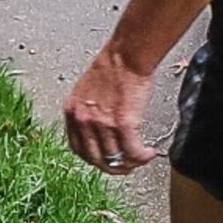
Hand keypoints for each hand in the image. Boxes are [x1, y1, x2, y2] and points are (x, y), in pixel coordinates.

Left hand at [64, 46, 160, 173]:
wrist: (127, 55)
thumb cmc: (112, 67)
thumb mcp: (87, 91)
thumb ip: (88, 112)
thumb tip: (100, 132)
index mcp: (72, 113)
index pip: (79, 149)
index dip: (95, 160)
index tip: (107, 161)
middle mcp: (84, 121)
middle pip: (96, 159)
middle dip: (114, 168)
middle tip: (127, 167)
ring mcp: (103, 124)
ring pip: (116, 158)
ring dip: (131, 163)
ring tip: (142, 159)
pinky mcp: (124, 123)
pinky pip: (133, 151)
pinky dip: (143, 157)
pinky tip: (150, 153)